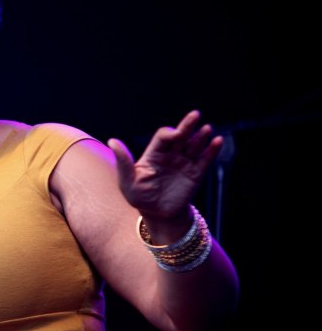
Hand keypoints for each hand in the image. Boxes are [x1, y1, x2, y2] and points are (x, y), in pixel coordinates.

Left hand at [107, 110, 222, 221]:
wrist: (158, 216)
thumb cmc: (139, 198)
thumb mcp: (127, 182)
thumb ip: (123, 162)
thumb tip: (112, 141)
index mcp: (154, 154)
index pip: (163, 137)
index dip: (169, 133)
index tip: (175, 135)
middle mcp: (170, 155)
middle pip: (180, 136)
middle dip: (187, 126)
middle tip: (195, 115)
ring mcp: (184, 163)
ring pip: (194, 146)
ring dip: (201, 137)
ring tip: (206, 129)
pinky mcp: (196, 174)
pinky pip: (205, 160)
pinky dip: (212, 150)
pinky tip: (217, 141)